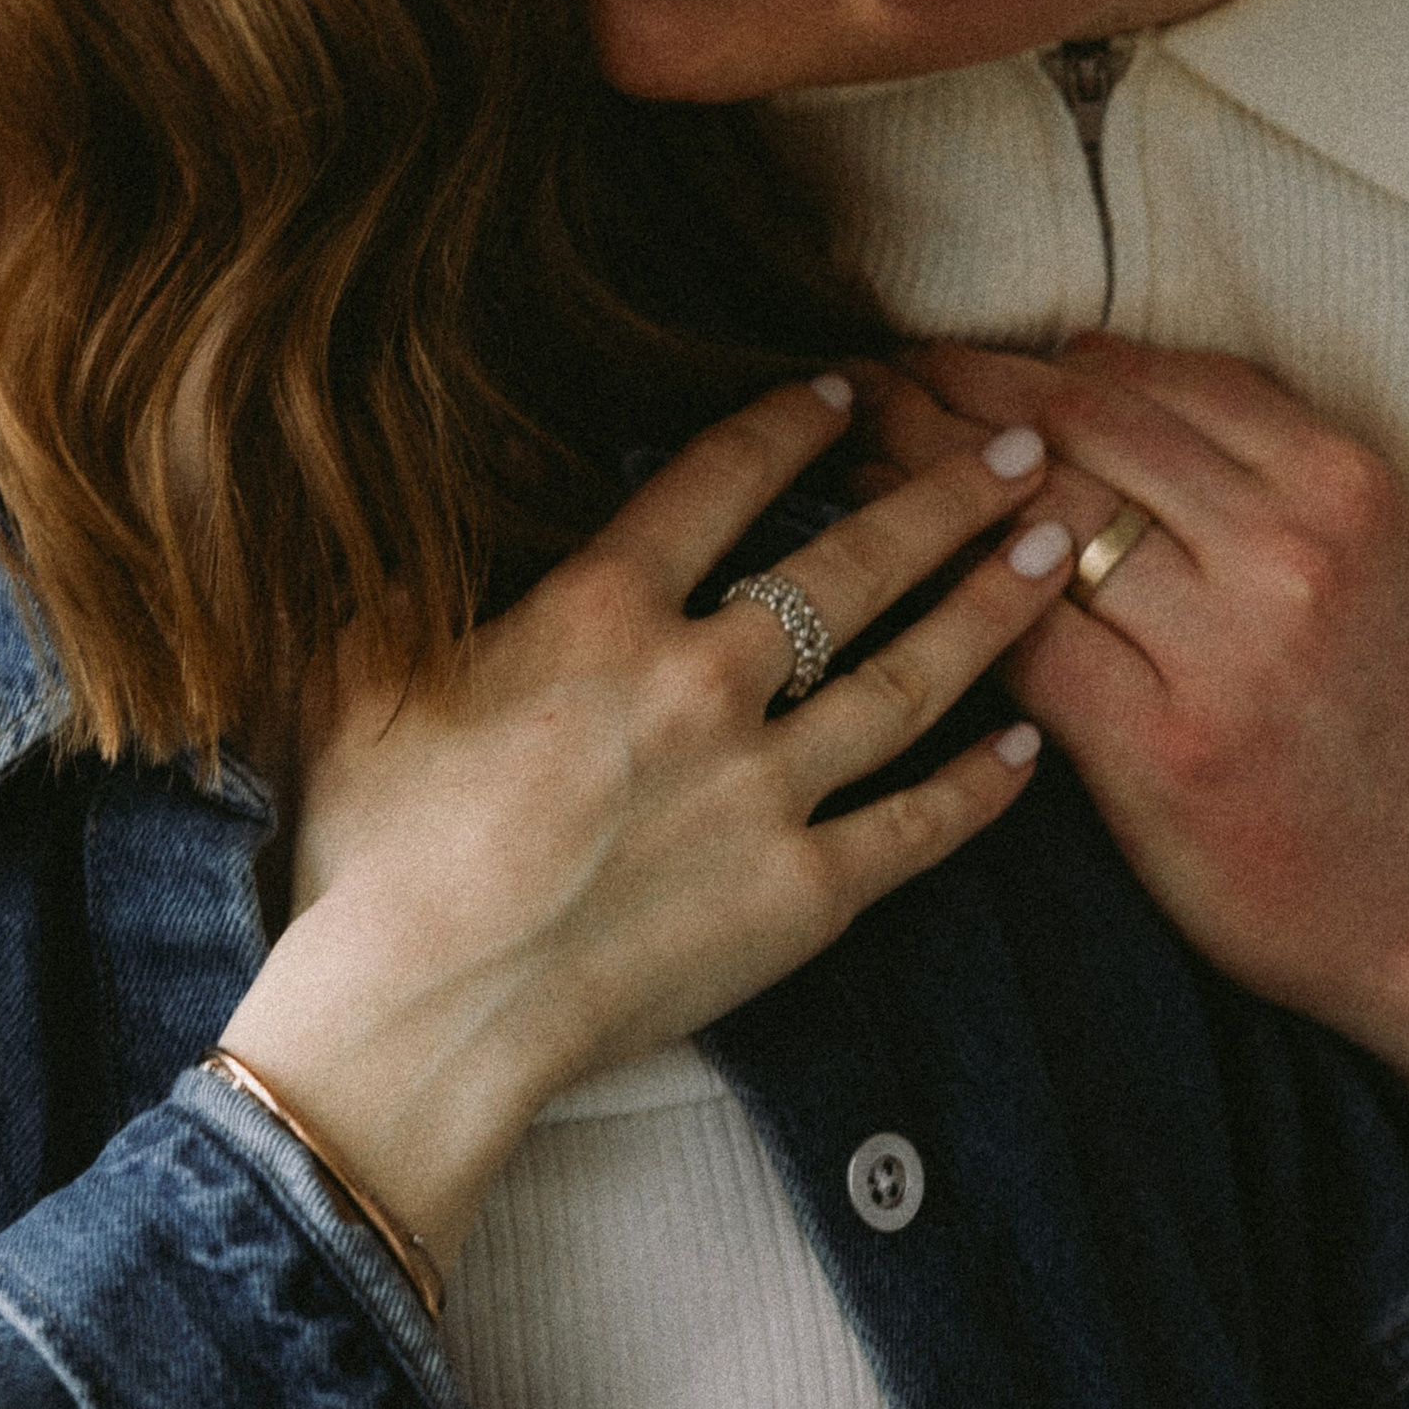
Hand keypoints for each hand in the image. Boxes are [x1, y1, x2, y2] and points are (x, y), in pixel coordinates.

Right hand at [220, 375, 1077, 1259]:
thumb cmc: (371, 851)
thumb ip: (407, 591)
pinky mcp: (802, 896)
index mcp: (601, 612)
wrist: (427, 1013)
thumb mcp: (358, 680)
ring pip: (913, 676)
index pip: (721, 480)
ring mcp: (766, 789)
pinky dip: (981, 787)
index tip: (848, 395)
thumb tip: (416, 530)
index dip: (791, 425)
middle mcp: (705, 680)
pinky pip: (916, 826)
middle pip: (856, 564)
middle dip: (944, 497)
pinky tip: (1028, 749)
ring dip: (992, 607)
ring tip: (1050, 553)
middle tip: (1017, 454)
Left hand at [888, 337, 1408, 1061]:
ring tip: (850, 456)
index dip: (1023, 361)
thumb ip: (1262, 468)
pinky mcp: (1164, 749)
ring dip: (924, 480)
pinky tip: (890, 581)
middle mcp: (1288, 547)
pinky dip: (946, 599)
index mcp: (1340, 483)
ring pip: (1036, 523)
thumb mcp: (1380, 558)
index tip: (945, 357)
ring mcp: (1227, 649)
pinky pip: (1023, 642)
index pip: (1144, 382)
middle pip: (1075, 433)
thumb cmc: (1405, 733)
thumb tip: (1095, 378)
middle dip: (951, 394)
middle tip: (866, 380)